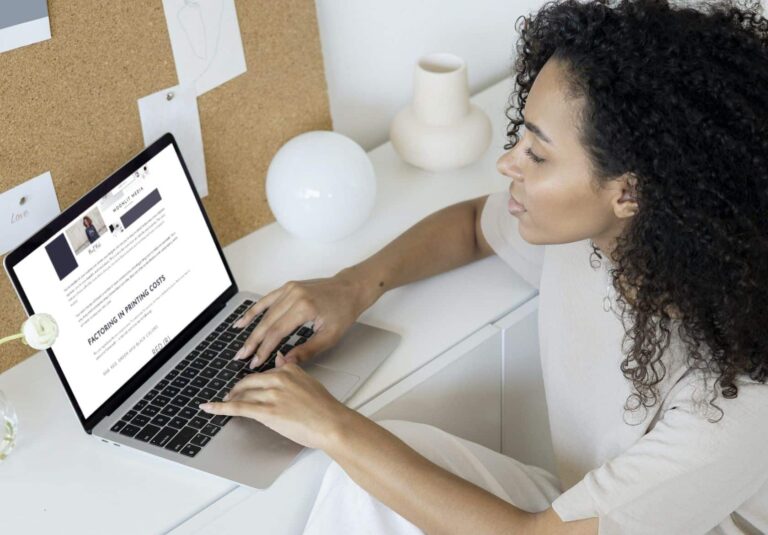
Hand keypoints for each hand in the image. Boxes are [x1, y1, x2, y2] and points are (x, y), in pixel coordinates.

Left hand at [200, 353, 351, 449]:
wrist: (331, 424)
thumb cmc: (324, 408)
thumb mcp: (308, 380)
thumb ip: (291, 368)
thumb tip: (280, 358)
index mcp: (289, 369)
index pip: (262, 373)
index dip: (251, 383)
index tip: (245, 386)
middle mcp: (278, 378)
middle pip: (248, 382)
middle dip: (237, 390)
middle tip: (231, 396)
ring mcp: (271, 395)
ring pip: (242, 394)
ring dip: (230, 400)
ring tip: (223, 404)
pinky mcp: (266, 411)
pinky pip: (238, 407)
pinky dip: (220, 407)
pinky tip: (209, 407)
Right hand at [232, 273, 366, 368]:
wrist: (350, 289)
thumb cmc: (343, 311)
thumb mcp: (329, 337)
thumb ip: (306, 351)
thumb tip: (285, 362)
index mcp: (305, 307)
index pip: (277, 332)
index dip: (264, 349)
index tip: (256, 362)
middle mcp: (294, 295)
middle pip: (267, 323)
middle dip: (254, 342)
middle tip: (243, 358)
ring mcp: (290, 289)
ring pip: (265, 313)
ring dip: (251, 330)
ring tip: (242, 346)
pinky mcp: (288, 287)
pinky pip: (267, 300)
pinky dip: (254, 311)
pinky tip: (243, 321)